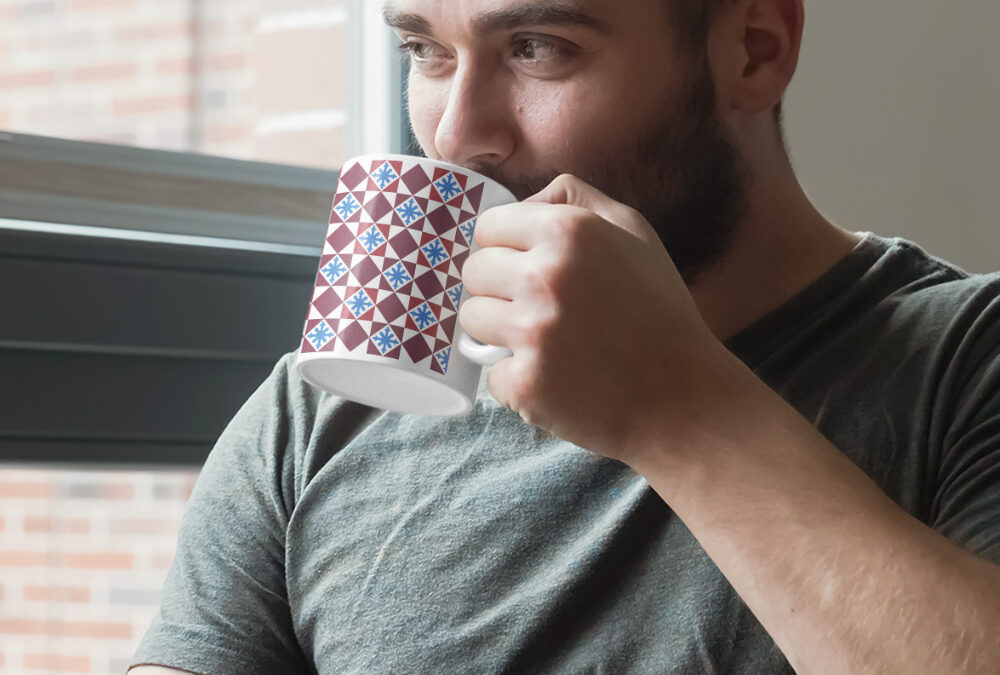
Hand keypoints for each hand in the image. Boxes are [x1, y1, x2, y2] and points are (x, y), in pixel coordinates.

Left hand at [459, 174, 731, 464]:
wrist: (686, 398)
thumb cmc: (660, 312)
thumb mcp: (634, 233)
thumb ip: (575, 199)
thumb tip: (521, 202)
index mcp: (568, 231)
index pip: (486, 227)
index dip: (502, 249)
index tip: (524, 269)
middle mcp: (545, 276)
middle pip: (472, 272)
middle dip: (497, 290)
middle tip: (538, 310)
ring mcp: (532, 332)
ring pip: (471, 320)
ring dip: (497, 333)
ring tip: (545, 344)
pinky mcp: (526, 383)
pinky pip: (490, 372)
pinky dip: (515, 380)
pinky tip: (554, 379)